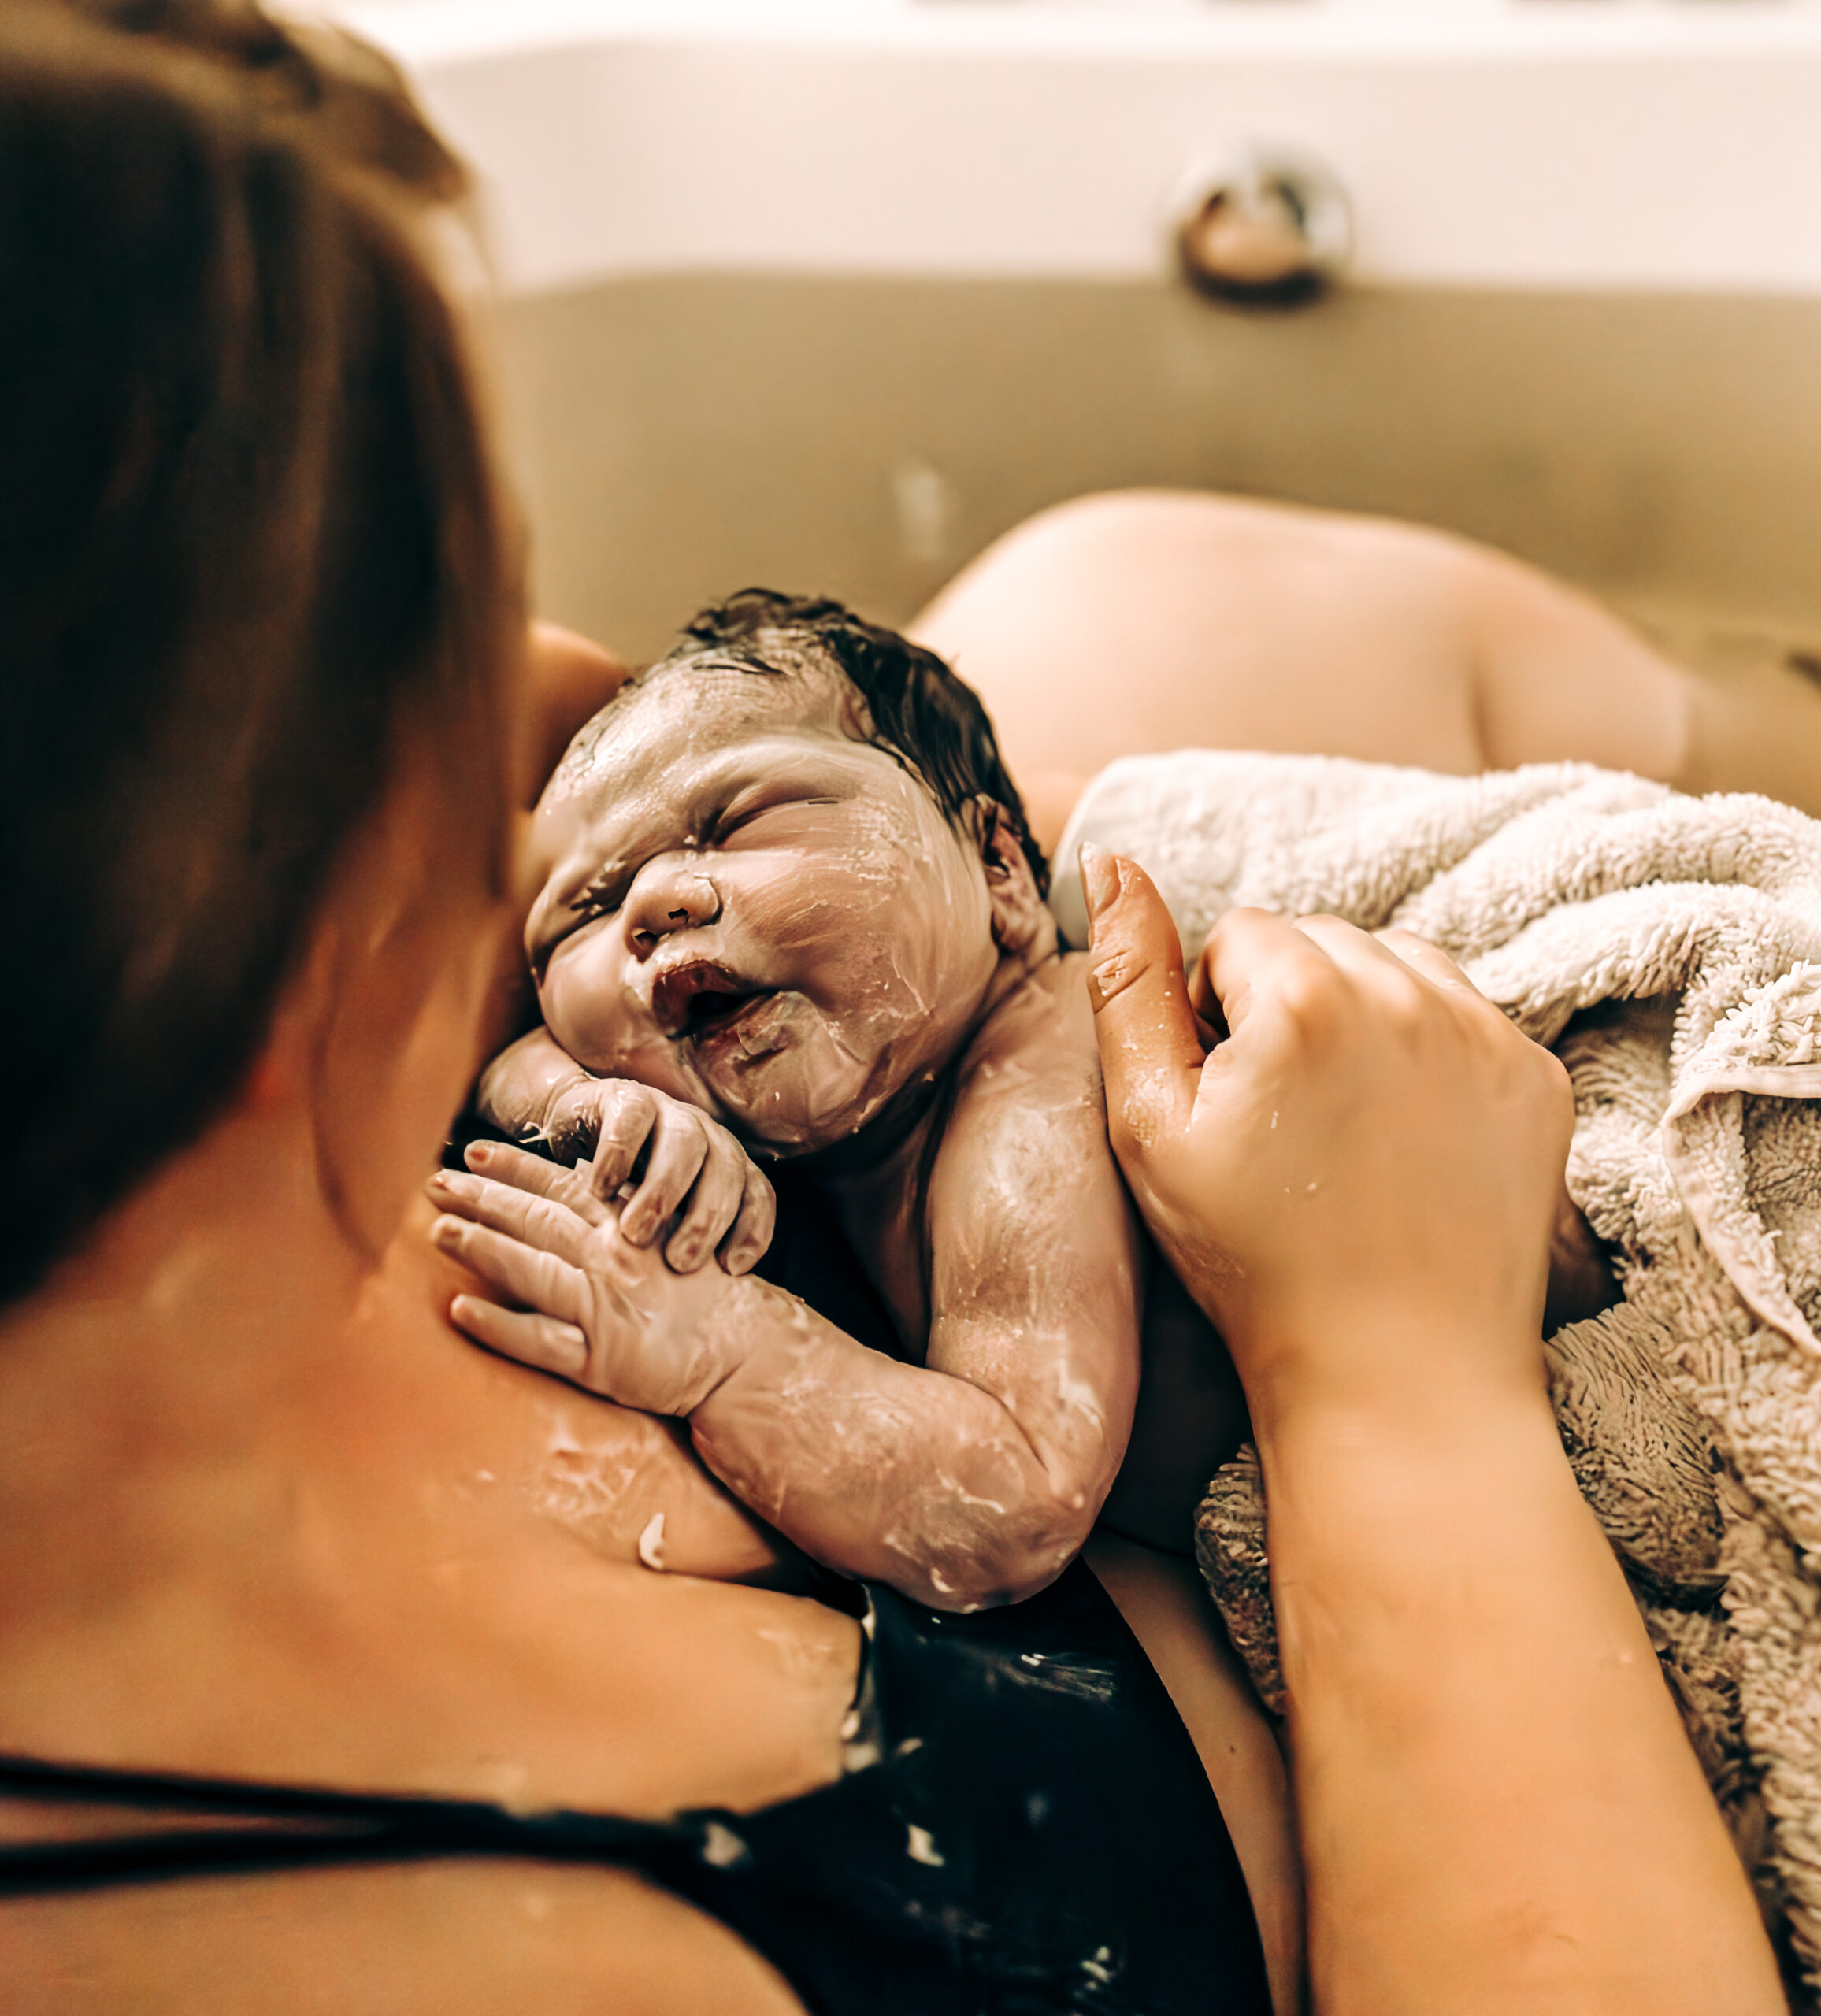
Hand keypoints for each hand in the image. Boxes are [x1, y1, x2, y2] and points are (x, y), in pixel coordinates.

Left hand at [427, 1142, 749, 1413]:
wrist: (749, 1354)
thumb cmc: (709, 1297)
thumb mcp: (673, 1237)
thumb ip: (627, 1211)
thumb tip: (584, 1179)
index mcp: (628, 1228)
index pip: (561, 1186)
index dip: (514, 1167)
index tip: (472, 1153)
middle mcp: (613, 1259)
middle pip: (536, 1219)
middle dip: (481, 1198)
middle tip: (434, 1183)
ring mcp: (605, 1309)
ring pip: (532, 1270)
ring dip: (481, 1248)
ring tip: (436, 1232)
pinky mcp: (602, 1360)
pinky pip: (540, 1340)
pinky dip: (498, 1324)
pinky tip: (460, 1309)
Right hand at [478, 1031, 773, 1275]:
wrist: (575, 1126)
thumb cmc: (623, 1190)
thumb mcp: (660, 1222)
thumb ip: (680, 1247)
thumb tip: (701, 1310)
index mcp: (725, 1165)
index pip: (758, 1194)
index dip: (753, 1230)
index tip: (732, 1269)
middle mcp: (706, 1135)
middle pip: (727, 1170)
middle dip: (707, 1218)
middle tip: (680, 1263)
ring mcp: (668, 1111)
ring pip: (686, 1144)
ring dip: (664, 1191)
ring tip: (636, 1234)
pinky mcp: (626, 1097)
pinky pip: (633, 1121)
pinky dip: (619, 1155)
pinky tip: (601, 1191)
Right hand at [1081, 844, 1572, 1427]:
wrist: (1395, 1374)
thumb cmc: (1252, 1260)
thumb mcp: (1149, 1124)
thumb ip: (1126, 981)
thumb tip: (1108, 857)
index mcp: (1304, 993)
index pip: (1236, 937)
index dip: (1212, 1017)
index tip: (1226, 1104)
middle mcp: (1409, 991)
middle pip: (1319, 939)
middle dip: (1287, 1005)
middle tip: (1280, 1122)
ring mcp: (1486, 1034)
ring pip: (1395, 965)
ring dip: (1359, 1015)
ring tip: (1339, 1122)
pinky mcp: (1537, 1078)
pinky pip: (1465, 1016)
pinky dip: (1428, 1055)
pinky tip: (1400, 1137)